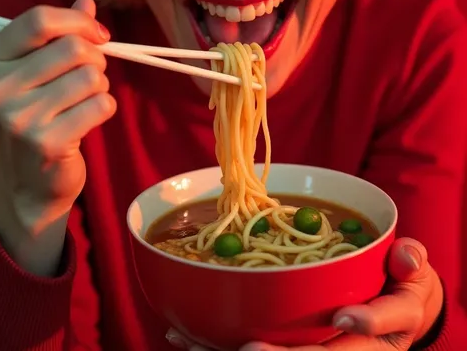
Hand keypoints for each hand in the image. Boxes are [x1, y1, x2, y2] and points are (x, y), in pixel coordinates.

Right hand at [0, 0, 115, 239]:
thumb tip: (87, 1)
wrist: (28, 183)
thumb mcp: (38, 73)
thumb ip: (60, 36)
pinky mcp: (46, 142)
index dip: (77, 21)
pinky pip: (101, 105)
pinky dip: (104, 108)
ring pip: (92, 76)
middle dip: (96, 59)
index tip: (97, 34)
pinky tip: (86, 120)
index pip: (38, 20)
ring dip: (100, 86)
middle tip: (90, 76)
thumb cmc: (36, 117)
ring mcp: (19, 116)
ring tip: (83, 101)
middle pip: (74, 48)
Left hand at [166, 237, 443, 350]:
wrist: (391, 308)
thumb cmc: (398, 286)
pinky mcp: (290, 346)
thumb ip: (410, 261)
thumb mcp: (412, 273)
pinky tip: (185, 334)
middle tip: (250, 348)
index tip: (343, 319)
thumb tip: (407, 255)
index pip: (379, 332)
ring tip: (196, 346)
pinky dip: (217, 344)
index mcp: (385, 330)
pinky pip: (259, 346)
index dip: (365, 324)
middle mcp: (352, 348)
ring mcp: (320, 350)